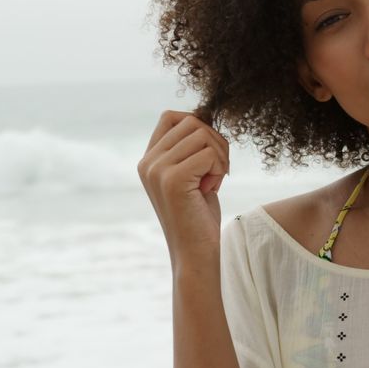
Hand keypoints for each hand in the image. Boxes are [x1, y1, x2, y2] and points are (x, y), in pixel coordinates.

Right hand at [137, 110, 230, 264]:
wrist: (195, 254)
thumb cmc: (199, 215)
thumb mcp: (191, 174)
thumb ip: (190, 148)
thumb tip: (204, 114)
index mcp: (148, 160)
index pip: (171, 116)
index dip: (198, 125)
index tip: (209, 152)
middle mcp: (148, 162)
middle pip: (192, 121)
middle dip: (215, 142)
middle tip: (218, 170)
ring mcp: (158, 170)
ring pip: (203, 134)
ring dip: (219, 156)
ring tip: (213, 181)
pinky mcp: (173, 180)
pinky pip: (209, 154)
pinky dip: (220, 169)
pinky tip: (212, 189)